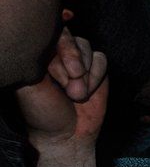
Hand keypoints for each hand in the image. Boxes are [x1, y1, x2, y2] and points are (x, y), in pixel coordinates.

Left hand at [16, 18, 108, 166]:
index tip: (61, 45)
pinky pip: (102, 60)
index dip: (58, 40)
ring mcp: (77, 61)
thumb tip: (52, 32)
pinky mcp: (96, 70)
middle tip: (67, 85)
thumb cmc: (43, 112)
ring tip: (76, 94)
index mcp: (35, 54)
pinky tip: (89, 92)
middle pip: (69, 36)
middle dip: (71, 59)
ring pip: (87, 47)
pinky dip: (97, 76)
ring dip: (85, 73)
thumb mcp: (31, 84)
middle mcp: (55, 54)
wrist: (68, 135)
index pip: (48, 31)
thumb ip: (38, 57)